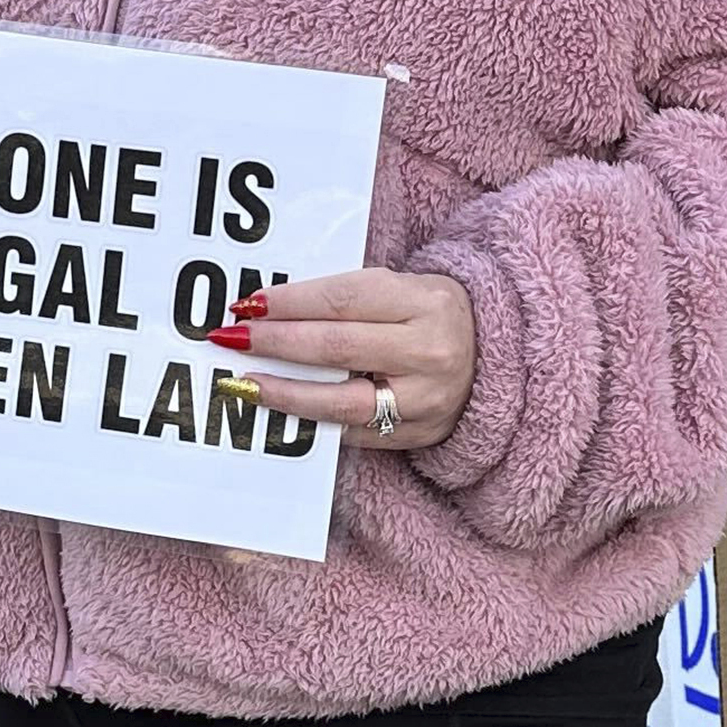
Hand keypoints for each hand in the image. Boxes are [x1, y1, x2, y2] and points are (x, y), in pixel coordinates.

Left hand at [210, 269, 476, 450]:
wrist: (495, 361)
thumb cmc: (428, 316)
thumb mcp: (402, 290)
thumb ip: (347, 297)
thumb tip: (270, 308)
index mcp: (425, 301)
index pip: (344, 299)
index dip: (291, 302)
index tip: (247, 305)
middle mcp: (429, 351)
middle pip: (337, 347)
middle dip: (277, 343)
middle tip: (231, 339)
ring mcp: (424, 400)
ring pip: (342, 400)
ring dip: (286, 392)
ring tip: (245, 383)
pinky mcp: (416, 435)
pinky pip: (353, 432)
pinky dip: (313, 421)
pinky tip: (281, 411)